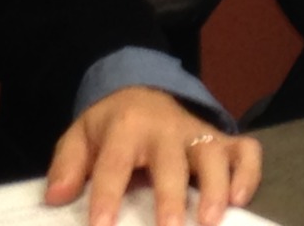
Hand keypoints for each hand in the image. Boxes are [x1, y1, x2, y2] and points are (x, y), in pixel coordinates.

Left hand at [44, 86, 261, 225]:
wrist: (141, 90)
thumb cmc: (111, 126)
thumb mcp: (81, 137)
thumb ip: (67, 165)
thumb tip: (55, 197)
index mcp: (126, 127)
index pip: (114, 164)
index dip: (107, 196)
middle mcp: (166, 128)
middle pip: (171, 161)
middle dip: (171, 197)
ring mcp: (197, 134)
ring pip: (214, 154)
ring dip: (215, 187)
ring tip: (210, 220)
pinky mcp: (222, 140)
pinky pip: (246, 151)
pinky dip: (248, 172)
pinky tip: (239, 199)